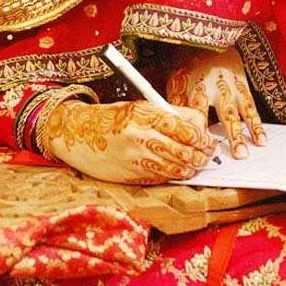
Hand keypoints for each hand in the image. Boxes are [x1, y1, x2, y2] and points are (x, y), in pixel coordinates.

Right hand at [44, 100, 216, 184]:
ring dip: (191, 167)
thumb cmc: (112, 119)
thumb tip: (199, 127)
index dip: (202, 137)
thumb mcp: (140, 108)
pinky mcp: (131, 174)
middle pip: (184, 150)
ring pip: (176, 167)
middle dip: (202, 155)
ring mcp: (135, 158)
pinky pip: (162, 177)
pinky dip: (175, 175)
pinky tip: (178, 170)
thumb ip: (169, 116)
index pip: (185, 128)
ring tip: (196, 163)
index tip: (207, 139)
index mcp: (144, 115)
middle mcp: (140, 136)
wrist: (78, 134)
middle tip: (207, 154)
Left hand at [167, 48, 265, 158]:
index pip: (194, 114)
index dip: (196, 132)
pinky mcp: (243, 86)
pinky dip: (257, 124)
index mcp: (193, 86)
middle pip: (219, 115)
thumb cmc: (190, 62)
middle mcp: (214, 87)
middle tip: (224, 154)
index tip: (197, 149)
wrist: (211, 38)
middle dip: (222, 136)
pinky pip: (251, 107)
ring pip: (237, 113)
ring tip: (244, 153)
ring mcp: (230, 87)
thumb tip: (172, 126)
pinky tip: (262, 139)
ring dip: (241, 134)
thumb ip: (176, 103)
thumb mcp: (176, 79)